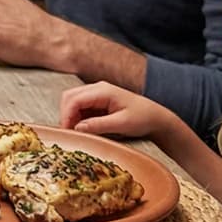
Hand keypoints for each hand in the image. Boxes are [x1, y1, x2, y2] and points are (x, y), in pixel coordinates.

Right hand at [59, 82, 175, 140]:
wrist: (156, 117)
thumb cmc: (143, 118)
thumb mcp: (121, 124)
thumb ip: (98, 125)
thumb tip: (77, 128)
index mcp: (103, 91)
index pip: (74, 100)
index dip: (66, 116)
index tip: (67, 131)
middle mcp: (97, 88)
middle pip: (69, 97)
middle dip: (66, 115)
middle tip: (69, 132)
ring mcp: (97, 94)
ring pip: (72, 102)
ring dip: (71, 117)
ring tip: (78, 132)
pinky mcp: (97, 101)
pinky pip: (80, 107)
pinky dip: (78, 118)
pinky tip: (84, 128)